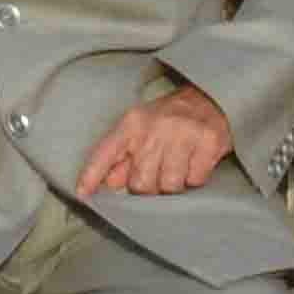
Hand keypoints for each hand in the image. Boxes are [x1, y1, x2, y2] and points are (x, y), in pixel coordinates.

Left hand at [74, 82, 237, 198]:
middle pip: (141, 184)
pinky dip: (195, 177)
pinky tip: (195, 161)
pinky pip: (194, 181)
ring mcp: (183, 133)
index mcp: (133, 123)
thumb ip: (122, 156)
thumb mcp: (141, 130)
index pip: (106, 152)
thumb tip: (108, 183)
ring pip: (169, 186)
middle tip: (159, 170)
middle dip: (149, 186)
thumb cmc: (169, 119)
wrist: (211, 98)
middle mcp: (155, 126)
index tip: (82, 195)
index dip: (91, 176)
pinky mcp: (208, 142)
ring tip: (178, 164)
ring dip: (174, 183)